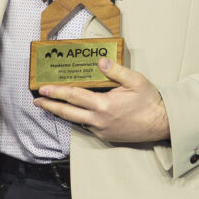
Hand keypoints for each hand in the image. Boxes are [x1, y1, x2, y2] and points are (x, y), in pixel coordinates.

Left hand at [35, 60, 169, 142]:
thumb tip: (100, 61)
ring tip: (51, 106)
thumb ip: (116, 70)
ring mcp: (101, 130)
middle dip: (50, 105)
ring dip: (62, 113)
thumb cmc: (150, 102)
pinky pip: (87, 126)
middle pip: (67, 112)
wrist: (161, 124)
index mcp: (104, 105)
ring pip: (76, 121)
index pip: (74, 96)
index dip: (56, 92)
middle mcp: (99, 120)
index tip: (43, 89)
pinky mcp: (106, 136)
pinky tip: (74, 113)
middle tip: (37, 101)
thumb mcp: (136, 80)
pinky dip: (78, 119)